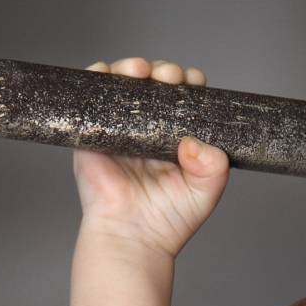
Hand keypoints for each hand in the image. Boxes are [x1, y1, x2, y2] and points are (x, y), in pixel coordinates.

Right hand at [71, 56, 229, 258]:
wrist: (134, 237)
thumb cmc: (170, 219)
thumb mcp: (206, 191)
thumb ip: (214, 167)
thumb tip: (194, 142)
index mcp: (177, 137)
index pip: (187, 99)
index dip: (191, 85)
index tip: (194, 83)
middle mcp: (149, 128)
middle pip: (156, 84)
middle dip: (164, 71)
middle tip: (170, 77)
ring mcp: (121, 127)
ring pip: (124, 83)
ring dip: (131, 67)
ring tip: (139, 71)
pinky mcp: (93, 131)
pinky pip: (91, 95)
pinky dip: (97, 77)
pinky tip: (106, 73)